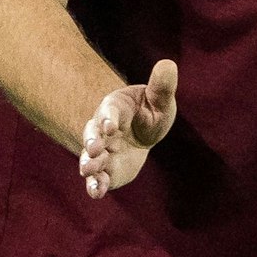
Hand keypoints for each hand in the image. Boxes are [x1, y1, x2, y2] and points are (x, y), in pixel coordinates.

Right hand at [77, 59, 178, 198]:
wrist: (141, 135)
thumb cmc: (149, 112)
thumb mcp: (159, 99)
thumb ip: (162, 86)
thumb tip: (168, 64)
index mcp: (114, 109)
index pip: (108, 112)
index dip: (108, 118)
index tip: (110, 127)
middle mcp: (101, 130)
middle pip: (92, 135)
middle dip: (91, 142)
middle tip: (93, 149)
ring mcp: (101, 152)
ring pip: (90, 157)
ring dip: (89, 164)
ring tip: (89, 171)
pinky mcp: (106, 170)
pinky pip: (98, 178)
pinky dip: (95, 185)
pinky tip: (96, 192)